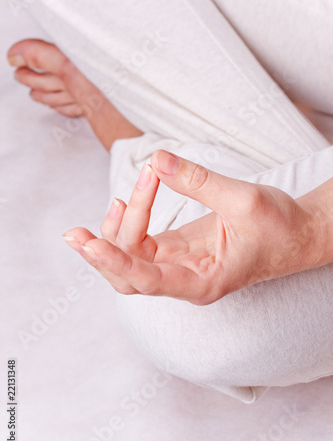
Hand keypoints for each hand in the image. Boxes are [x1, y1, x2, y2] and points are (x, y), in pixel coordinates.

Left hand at [63, 151, 322, 304]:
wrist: (296, 234)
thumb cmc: (279, 226)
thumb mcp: (243, 200)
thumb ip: (199, 181)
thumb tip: (158, 159)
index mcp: (203, 281)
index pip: (148, 280)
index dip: (116, 261)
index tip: (88, 244)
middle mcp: (186, 280)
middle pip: (129, 279)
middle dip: (101, 254)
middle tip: (74, 233)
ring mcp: (180, 267)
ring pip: (131, 262)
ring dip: (114, 234)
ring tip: (121, 197)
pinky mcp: (178, 250)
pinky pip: (141, 245)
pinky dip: (129, 223)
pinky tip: (128, 200)